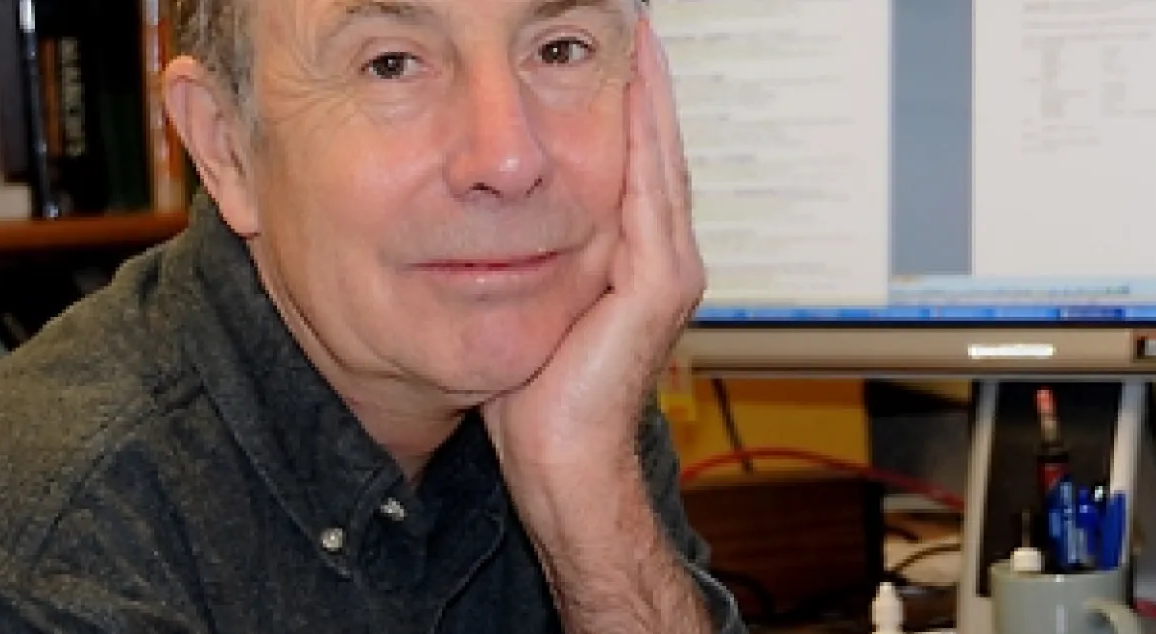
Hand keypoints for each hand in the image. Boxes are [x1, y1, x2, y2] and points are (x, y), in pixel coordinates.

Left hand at [480, 17, 703, 474]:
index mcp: (638, 264)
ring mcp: (667, 270)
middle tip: (639, 25)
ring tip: (643, 39)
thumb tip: (488, 218)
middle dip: (649, 85)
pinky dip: (645, 135)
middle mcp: (664, 259)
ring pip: (659, 159)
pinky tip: (634, 91)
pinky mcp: (656, 284)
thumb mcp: (529, 307)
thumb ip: (527, 258)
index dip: (632, 107)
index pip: (637, 166)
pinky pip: (651, 190)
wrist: (565, 466)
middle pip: (657, 150)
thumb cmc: (536, 403)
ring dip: (651, 95)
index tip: (618, 50)